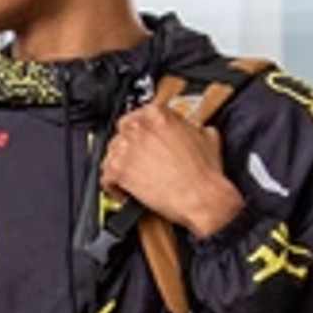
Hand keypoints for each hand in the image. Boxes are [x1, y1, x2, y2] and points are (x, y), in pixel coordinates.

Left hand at [103, 102, 245, 239]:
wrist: (202, 197)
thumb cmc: (204, 172)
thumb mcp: (207, 136)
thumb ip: (191, 127)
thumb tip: (190, 129)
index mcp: (157, 115)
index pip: (138, 115)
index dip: (142, 131)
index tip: (145, 139)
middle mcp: (138, 128)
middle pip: (121, 133)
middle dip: (129, 147)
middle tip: (140, 158)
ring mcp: (126, 149)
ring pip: (111, 154)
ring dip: (120, 165)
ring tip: (134, 175)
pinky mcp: (118, 171)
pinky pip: (105, 177)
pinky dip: (113, 186)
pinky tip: (126, 190)